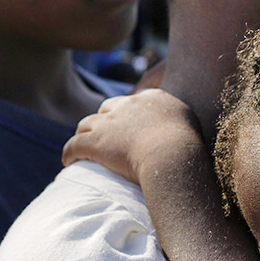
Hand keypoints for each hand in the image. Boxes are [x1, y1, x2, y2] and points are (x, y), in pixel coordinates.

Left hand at [62, 89, 201, 185]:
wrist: (172, 156)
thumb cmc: (188, 148)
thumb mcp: (192, 126)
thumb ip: (182, 124)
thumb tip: (182, 133)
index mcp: (152, 98)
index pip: (133, 102)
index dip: (127, 114)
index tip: (128, 127)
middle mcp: (128, 105)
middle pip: (107, 109)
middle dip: (103, 120)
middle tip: (104, 136)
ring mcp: (109, 123)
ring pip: (87, 124)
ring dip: (84, 134)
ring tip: (83, 147)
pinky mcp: (95, 142)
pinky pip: (74, 145)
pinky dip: (69, 152)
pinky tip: (68, 161)